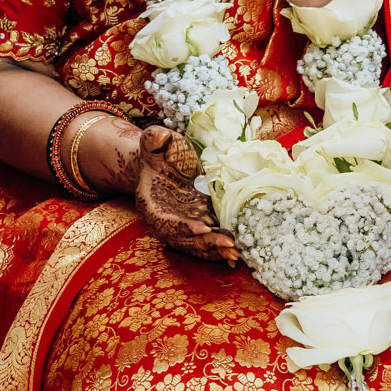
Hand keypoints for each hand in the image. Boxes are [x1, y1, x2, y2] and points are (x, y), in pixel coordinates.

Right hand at [112, 124, 240, 266]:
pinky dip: (222, 250)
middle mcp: (166, 221)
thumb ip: (154, 140)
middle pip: (184, 239)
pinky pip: (209, 242)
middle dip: (206, 244)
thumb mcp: (155, 142)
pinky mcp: (200, 225)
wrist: (165, 165)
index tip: (202, 228)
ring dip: (217, 251)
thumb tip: (161, 136)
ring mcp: (184, 226)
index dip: (182, 227)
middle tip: (229, 244)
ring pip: (198, 246)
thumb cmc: (160, 153)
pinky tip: (239, 254)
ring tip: (237, 253)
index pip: (165, 220)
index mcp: (152, 204)